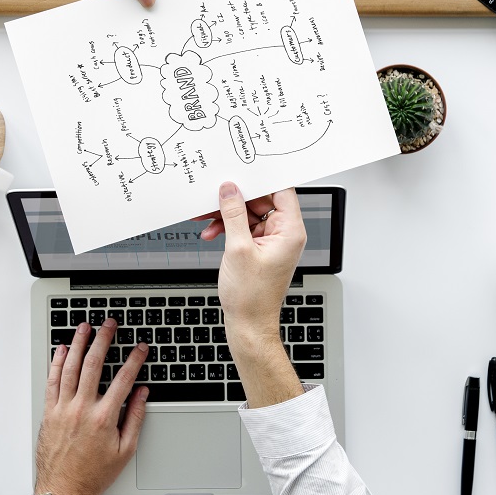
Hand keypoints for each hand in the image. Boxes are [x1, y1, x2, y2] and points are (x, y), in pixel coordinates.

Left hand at [34, 319, 148, 494]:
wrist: (63, 490)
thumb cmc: (93, 474)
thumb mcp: (125, 450)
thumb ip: (135, 418)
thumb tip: (142, 394)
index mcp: (103, 418)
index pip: (123, 379)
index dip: (134, 360)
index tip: (140, 348)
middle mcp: (81, 409)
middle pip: (93, 365)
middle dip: (103, 340)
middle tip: (110, 325)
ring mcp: (62, 409)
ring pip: (70, 368)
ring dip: (78, 344)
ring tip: (84, 327)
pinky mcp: (49, 413)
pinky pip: (52, 381)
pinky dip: (56, 363)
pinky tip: (61, 350)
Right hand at [200, 183, 305, 343]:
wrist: (248, 324)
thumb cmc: (251, 296)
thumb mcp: (238, 249)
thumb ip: (233, 214)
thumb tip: (230, 189)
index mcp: (290, 231)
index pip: (282, 190)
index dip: (262, 178)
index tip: (242, 170)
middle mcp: (284, 233)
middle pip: (262, 200)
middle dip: (235, 199)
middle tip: (214, 195)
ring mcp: (271, 241)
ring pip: (248, 213)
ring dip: (226, 215)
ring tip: (205, 218)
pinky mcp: (259, 248)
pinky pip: (243, 228)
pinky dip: (226, 228)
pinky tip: (210, 233)